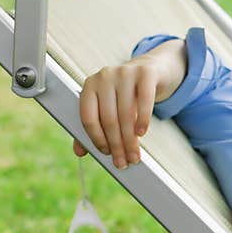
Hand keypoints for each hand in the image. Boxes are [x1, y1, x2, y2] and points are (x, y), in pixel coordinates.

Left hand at [73, 38, 185, 168]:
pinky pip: (144, 101)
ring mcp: (125, 73)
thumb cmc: (127, 94)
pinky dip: (143, 120)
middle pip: (109, 118)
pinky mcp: (145, 74)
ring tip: (134, 155)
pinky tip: (142, 133)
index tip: (106, 154)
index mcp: (90, 86)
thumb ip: (94, 126)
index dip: (97, 139)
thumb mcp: (109, 107)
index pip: (89, 117)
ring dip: (131, 140)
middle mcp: (104, 77)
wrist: (151, 71)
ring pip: (126, 113)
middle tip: (123, 162)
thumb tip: (80, 152)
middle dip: (117, 145)